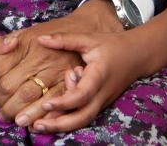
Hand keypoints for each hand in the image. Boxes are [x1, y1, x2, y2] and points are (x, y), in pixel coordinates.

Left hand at [0, 0, 121, 123]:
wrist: (135, 56)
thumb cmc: (108, 45)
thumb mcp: (87, 39)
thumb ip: (63, 39)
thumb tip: (40, 38)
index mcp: (98, 76)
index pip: (82, 94)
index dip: (64, 101)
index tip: (45, 104)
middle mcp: (100, 93)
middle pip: (80, 115)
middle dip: (56, 122)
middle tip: (31, 124)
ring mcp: (100, 102)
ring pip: (81, 121)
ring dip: (58, 126)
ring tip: (34, 128)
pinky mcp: (97, 105)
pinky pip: (82, 118)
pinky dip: (65, 123)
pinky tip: (47, 125)